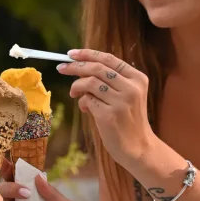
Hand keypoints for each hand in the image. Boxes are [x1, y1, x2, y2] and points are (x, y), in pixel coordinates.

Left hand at [57, 50, 153, 167]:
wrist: (138, 147)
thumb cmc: (127, 119)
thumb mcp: (125, 94)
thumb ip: (108, 80)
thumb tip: (78, 67)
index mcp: (138, 78)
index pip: (109, 59)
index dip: (87, 54)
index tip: (71, 54)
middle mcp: (131, 88)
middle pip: (96, 68)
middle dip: (75, 67)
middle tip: (61, 68)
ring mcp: (121, 101)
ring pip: (89, 83)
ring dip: (77, 87)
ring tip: (74, 94)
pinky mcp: (110, 115)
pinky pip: (87, 100)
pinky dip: (82, 102)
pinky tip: (87, 109)